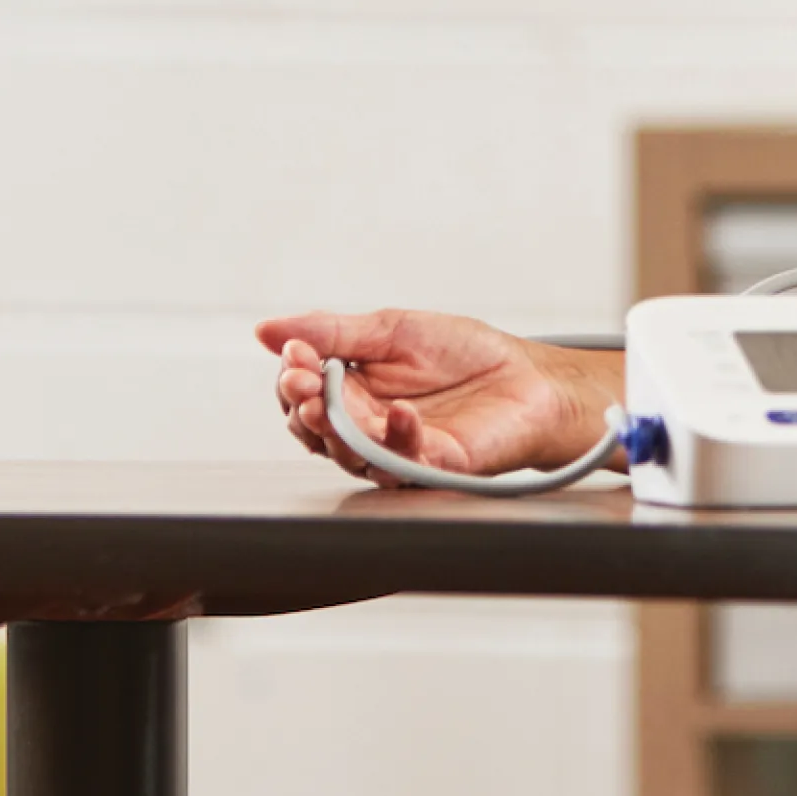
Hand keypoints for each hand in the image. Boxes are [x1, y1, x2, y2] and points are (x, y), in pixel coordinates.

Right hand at [256, 309, 605, 487]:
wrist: (529, 377)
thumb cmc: (464, 355)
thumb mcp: (391, 329)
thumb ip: (332, 333)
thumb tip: (268, 330)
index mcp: (351, 391)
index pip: (302, 393)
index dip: (292, 378)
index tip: (295, 357)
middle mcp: (366, 427)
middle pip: (315, 430)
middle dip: (303, 407)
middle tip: (303, 384)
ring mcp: (397, 451)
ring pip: (350, 454)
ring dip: (336, 431)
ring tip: (327, 405)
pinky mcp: (435, 466)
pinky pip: (406, 462)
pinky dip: (399, 437)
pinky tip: (400, 412)